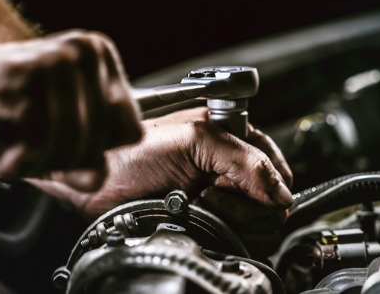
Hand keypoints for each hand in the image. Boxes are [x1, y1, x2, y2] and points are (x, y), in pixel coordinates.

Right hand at [0, 30, 141, 188]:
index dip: (96, 151)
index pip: (131, 130)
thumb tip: (95, 176)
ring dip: (33, 157)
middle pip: (100, 144)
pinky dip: (11, 152)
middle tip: (30, 142)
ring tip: (12, 134)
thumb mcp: (52, 147)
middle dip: (61, 160)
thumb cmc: (0, 116)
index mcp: (100, 60)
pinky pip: (36, 142)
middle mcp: (84, 53)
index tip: (66, 143)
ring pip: (70, 146)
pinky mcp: (24, 72)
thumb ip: (82, 165)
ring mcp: (56, 60)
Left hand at [27, 107, 292, 220]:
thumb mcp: (195, 140)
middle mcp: (230, 170)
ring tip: (198, 202)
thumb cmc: (134, 150)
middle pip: (271, 201)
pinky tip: (195, 217)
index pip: (276, 167)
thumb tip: (281, 192)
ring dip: (230, 218)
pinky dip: (219, 233)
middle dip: (244, 202)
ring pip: (257, 225)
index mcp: (234, 140)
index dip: (267, 181)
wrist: (99, 180)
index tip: (240, 185)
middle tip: (211, 191)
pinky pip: (234, 240)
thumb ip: (245, 160)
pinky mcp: (207, 223)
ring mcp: (219, 199)